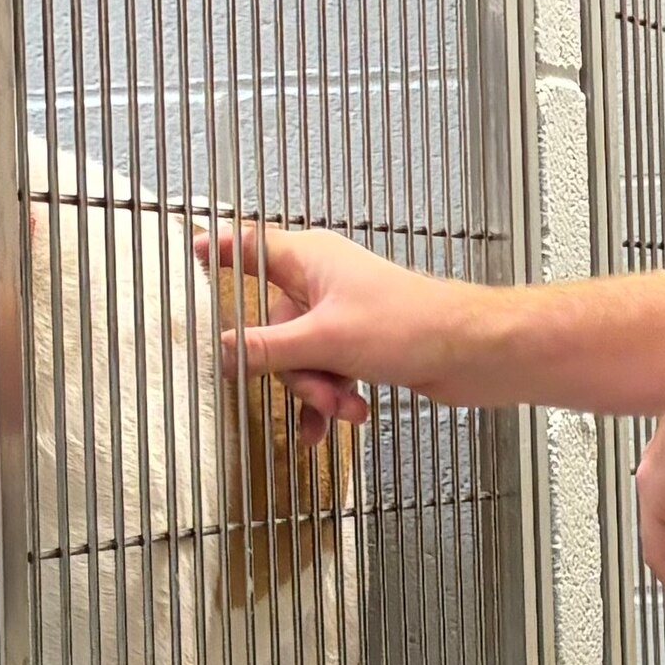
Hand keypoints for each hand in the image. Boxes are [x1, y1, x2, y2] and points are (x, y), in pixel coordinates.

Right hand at [195, 220, 414, 436]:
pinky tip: (348, 418)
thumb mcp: (326, 342)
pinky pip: (327, 373)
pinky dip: (334, 398)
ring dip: (318, 391)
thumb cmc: (413, 325)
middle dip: (293, 370)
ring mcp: (341, 315)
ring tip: (343, 409)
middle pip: (272, 328)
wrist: (472, 354)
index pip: (249, 247)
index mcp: (310, 260)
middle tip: (320, 389)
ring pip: (301, 359)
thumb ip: (269, 350)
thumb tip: (226, 353)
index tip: (191, 248)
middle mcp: (323, 283)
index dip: (220, 249)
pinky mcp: (360, 345)